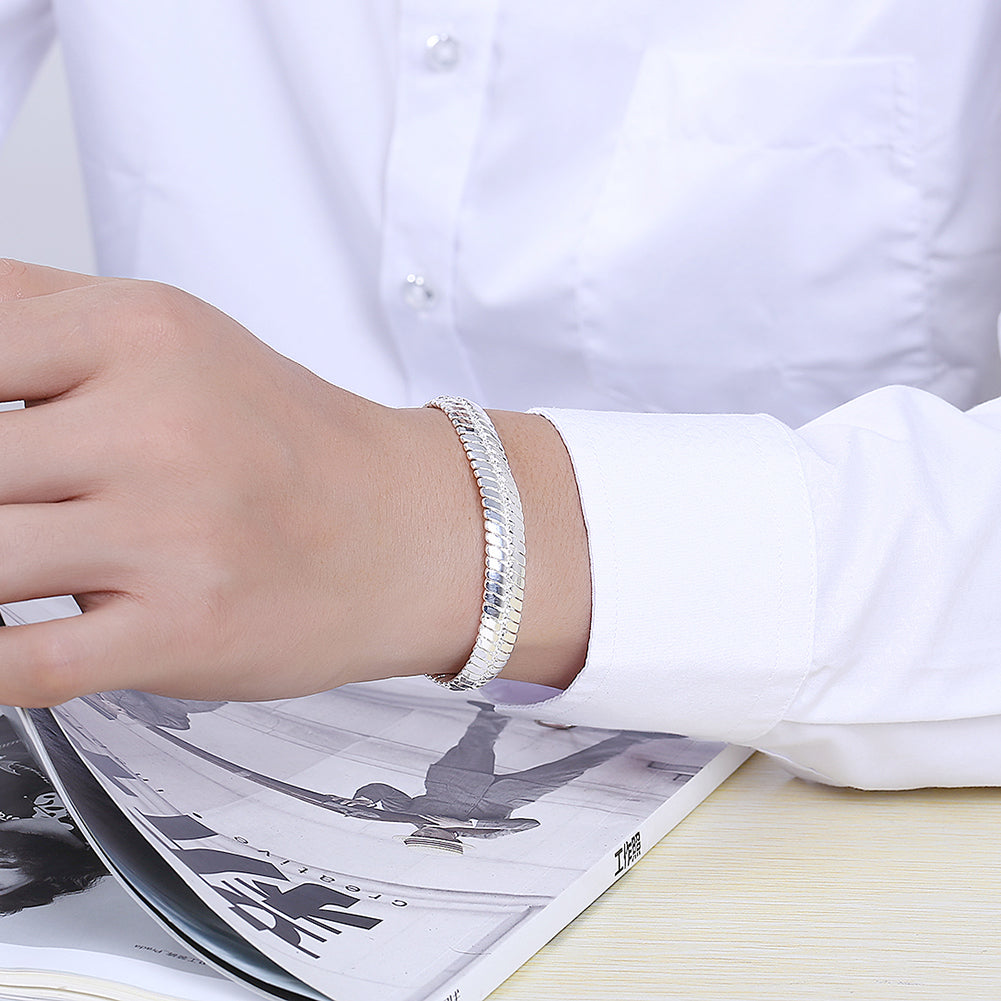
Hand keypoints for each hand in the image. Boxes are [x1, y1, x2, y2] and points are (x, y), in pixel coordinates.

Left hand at [0, 262, 589, 705]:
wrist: (410, 527)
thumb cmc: (294, 441)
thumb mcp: (175, 331)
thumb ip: (34, 306)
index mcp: (139, 333)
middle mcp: (156, 426)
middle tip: (17, 506)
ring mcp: (171, 533)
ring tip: (21, 559)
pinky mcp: (183, 629)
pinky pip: (25, 662)